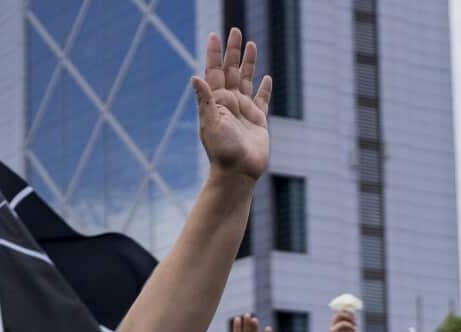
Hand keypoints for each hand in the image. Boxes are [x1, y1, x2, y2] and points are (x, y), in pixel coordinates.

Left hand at [193, 28, 271, 181]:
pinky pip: (262, 100)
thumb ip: (204, 100)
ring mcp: (243, 111)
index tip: (215, 35)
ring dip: (249, 62)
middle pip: (232, 70)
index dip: (214, 53)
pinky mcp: (258, 120)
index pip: (214, 72)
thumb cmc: (222, 151)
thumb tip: (195, 77)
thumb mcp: (210, 124)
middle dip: (232, 51)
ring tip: (250, 44)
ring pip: (247, 80)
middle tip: (234, 30)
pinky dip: (264, 89)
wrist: (237, 172)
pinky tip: (266, 78)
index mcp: (216, 102)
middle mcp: (228, 103)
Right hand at [329, 311, 359, 331]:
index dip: (346, 309)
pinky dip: (350, 325)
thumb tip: (351, 311)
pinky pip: (342, 323)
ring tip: (355, 325)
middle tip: (355, 321)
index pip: (338, 311)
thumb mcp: (353, 328)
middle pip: (339, 311)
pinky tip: (354, 330)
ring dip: (349, 318)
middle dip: (349, 314)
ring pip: (339, 315)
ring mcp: (332, 328)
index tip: (354, 312)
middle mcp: (333, 325)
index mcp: (337, 324)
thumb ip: (351, 320)